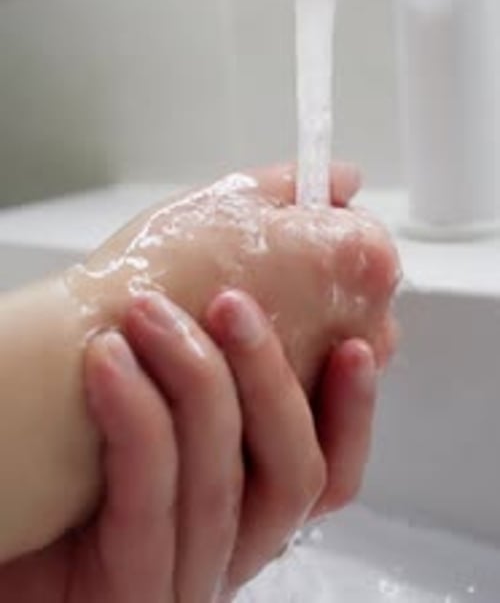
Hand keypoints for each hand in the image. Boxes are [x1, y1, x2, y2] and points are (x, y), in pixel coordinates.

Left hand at [0, 296, 378, 602]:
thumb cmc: (68, 465)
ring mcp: (180, 575)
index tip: (355, 342)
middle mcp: (227, 546)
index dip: (354, 412)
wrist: (2, 516)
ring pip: (223, 482)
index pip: (329, 474)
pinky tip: (108, 359)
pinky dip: (137, 416)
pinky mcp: (126, 589)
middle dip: (270, 374)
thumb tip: (233, 286)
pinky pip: (149, 499)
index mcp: (246, 507)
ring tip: (150, 311)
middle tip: (232, 300)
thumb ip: (197, 366)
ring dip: (197, 379)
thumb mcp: (150, 404)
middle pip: (294, 473)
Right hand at [72, 161, 398, 393]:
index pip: (366, 229)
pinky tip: (234, 359)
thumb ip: (299, 182)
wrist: (102, 357)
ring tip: (238, 315)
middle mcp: (365, 327)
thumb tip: (344, 178)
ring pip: (342, 348)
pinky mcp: (304, 432)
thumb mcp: (231, 198)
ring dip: (307, 325)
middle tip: (255, 267)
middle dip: (320, 277)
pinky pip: (314, 396)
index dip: (318, 224)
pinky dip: (285, 373)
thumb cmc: (160, 274)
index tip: (282, 227)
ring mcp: (339, 385)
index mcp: (357, 261)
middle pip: (363, 292)